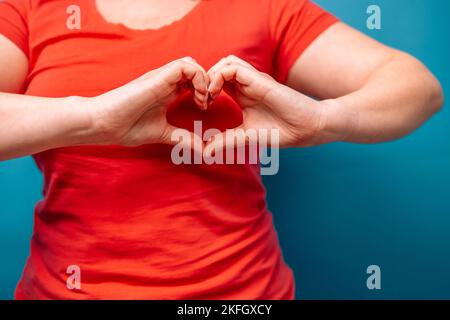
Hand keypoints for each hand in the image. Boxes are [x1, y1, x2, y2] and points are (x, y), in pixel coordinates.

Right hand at [88, 57, 208, 150]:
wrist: (103, 124)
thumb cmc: (126, 127)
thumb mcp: (163, 133)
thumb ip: (183, 139)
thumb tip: (203, 151)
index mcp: (167, 91)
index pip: (192, 79)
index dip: (205, 90)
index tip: (205, 108)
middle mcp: (165, 81)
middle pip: (194, 67)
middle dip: (208, 83)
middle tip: (208, 103)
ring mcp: (161, 78)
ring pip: (191, 63)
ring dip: (204, 80)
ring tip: (203, 101)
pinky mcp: (157, 78)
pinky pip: (184, 66)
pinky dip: (198, 78)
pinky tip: (197, 98)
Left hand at [204, 55, 323, 153]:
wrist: (307, 128)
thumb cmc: (281, 131)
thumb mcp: (245, 136)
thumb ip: (226, 140)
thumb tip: (206, 152)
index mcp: (243, 94)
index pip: (218, 80)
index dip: (206, 89)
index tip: (202, 107)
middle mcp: (247, 84)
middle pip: (220, 67)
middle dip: (205, 80)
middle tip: (202, 100)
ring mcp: (254, 80)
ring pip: (226, 62)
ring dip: (211, 75)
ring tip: (208, 96)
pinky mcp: (260, 81)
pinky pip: (233, 68)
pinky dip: (219, 76)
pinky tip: (215, 94)